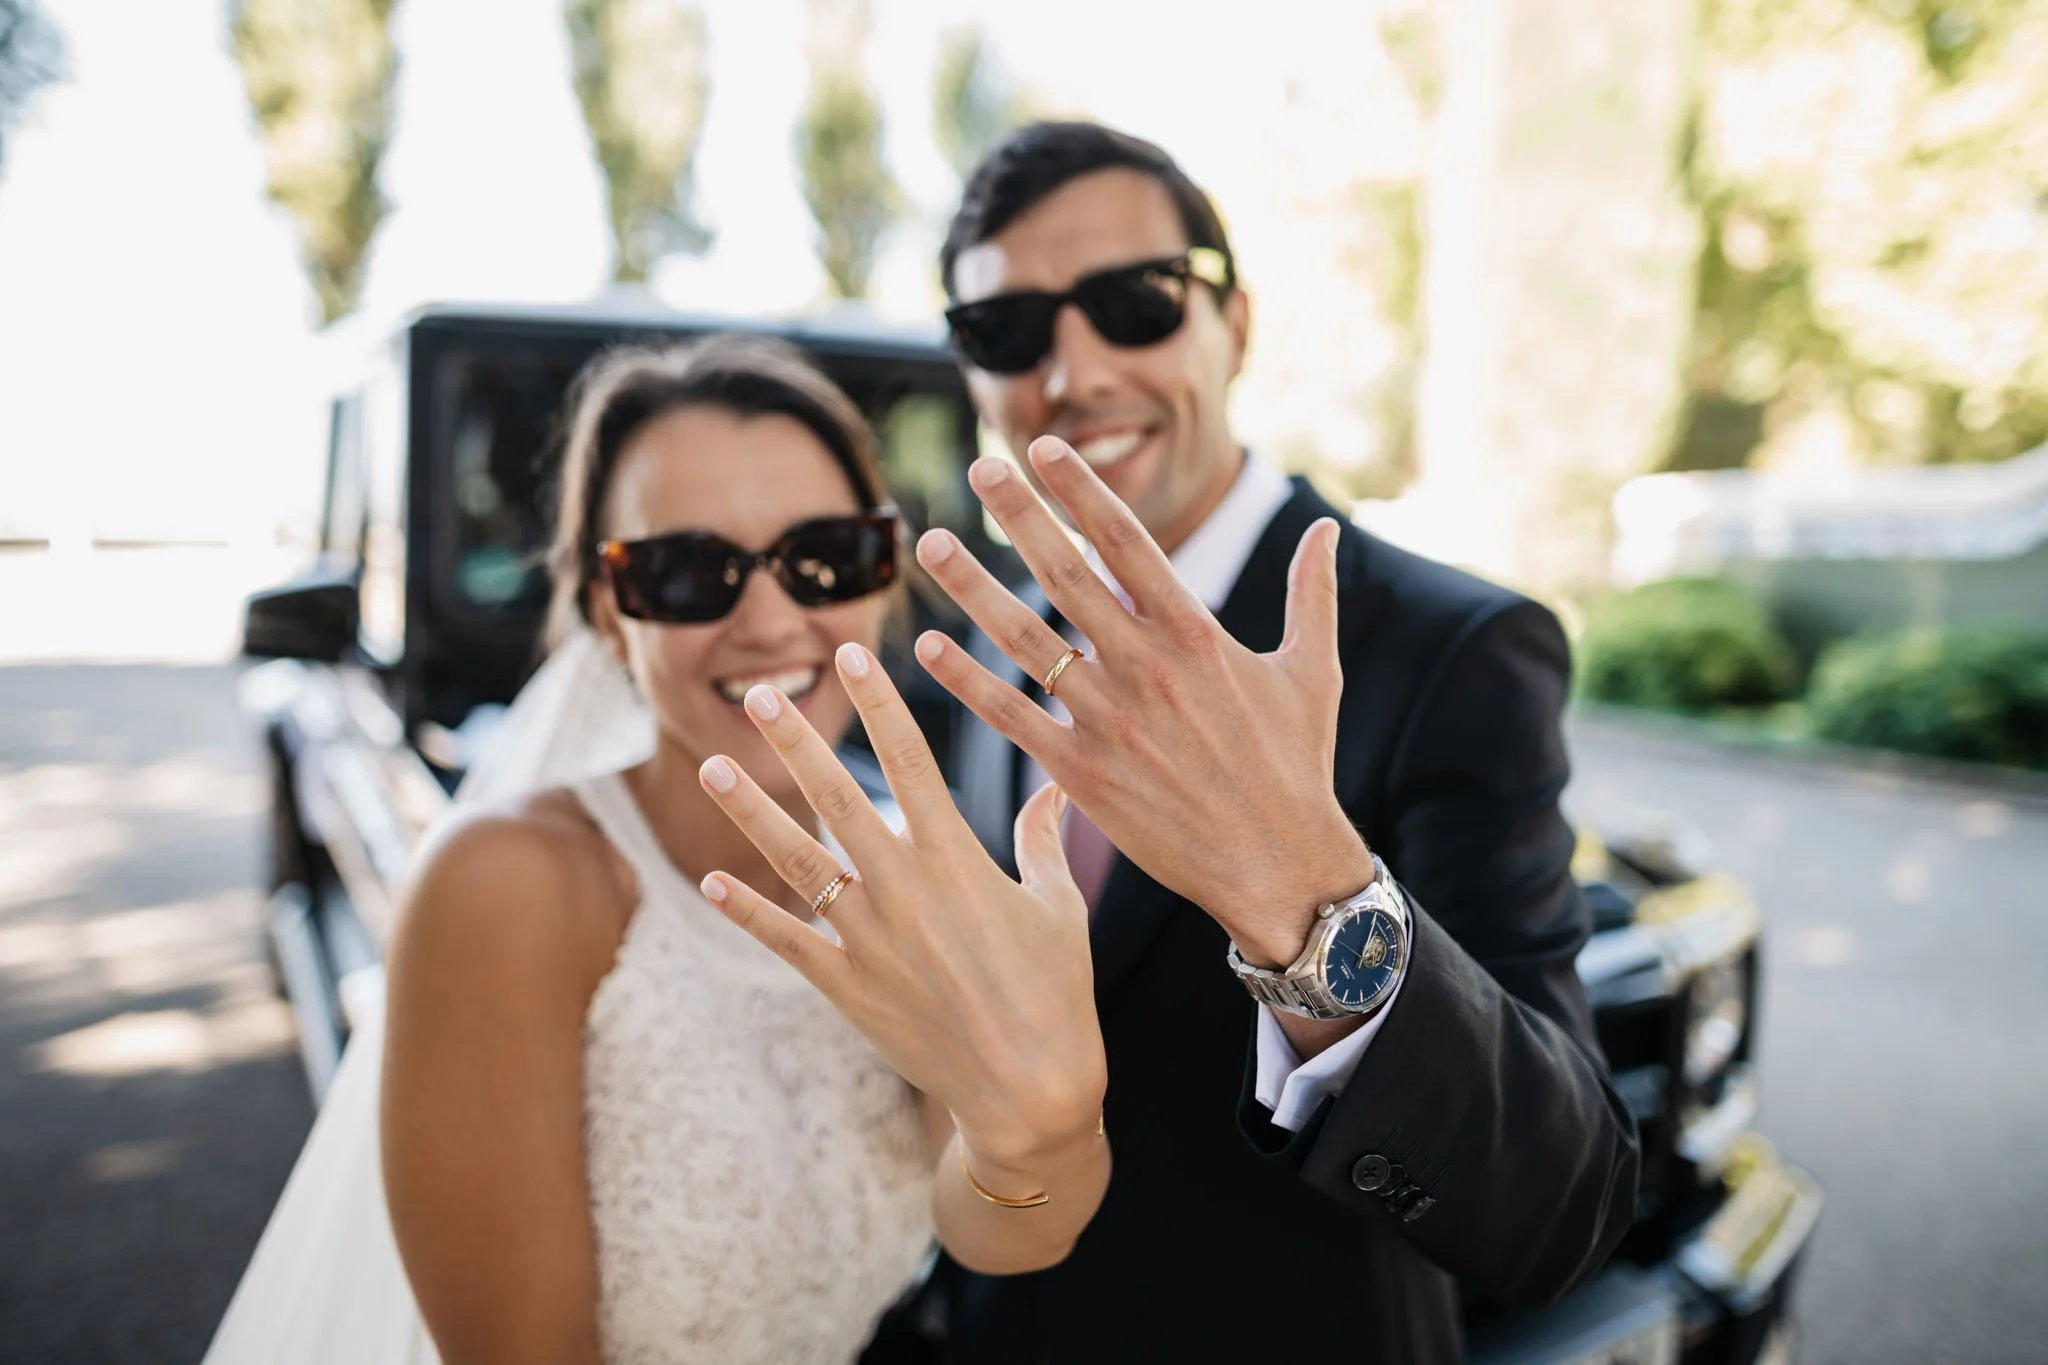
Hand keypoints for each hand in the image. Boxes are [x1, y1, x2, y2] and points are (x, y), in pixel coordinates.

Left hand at [696, 641, 1105, 1168]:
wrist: (1030, 1093)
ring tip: (714, 765)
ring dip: (752, 811)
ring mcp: (867, 941)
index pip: (910, 760)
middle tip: (762, 694)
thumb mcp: (1060, 907)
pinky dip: (746, 911)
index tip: (852, 656)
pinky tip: (709, 881)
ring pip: (797, 861)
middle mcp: (904, 891)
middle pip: (838, 798)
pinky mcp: (846, 989)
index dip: (879, 703)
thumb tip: (1056, 787)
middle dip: (798, 741)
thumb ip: (1043, 841)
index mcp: (958, 861)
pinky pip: (785, 941)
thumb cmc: (1058, 996)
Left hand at [912, 437, 1372, 967]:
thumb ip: (1314, 593)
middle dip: (1020, 516)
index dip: (1080, 489)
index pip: (1126, 540)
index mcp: (1197, 633)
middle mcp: (1146, 667)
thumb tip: (1328, 528)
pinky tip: (929, 647)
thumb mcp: (1316, 670)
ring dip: (973, 589)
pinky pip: (1012, 718)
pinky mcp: (1084, 774)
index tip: (1042, 448)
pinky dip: (968, 682)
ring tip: (931, 544)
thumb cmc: (1299, 766)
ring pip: (1026, 639)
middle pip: (1067, 574)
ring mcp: (1110, 720)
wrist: (1279, 865)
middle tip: (980, 469)